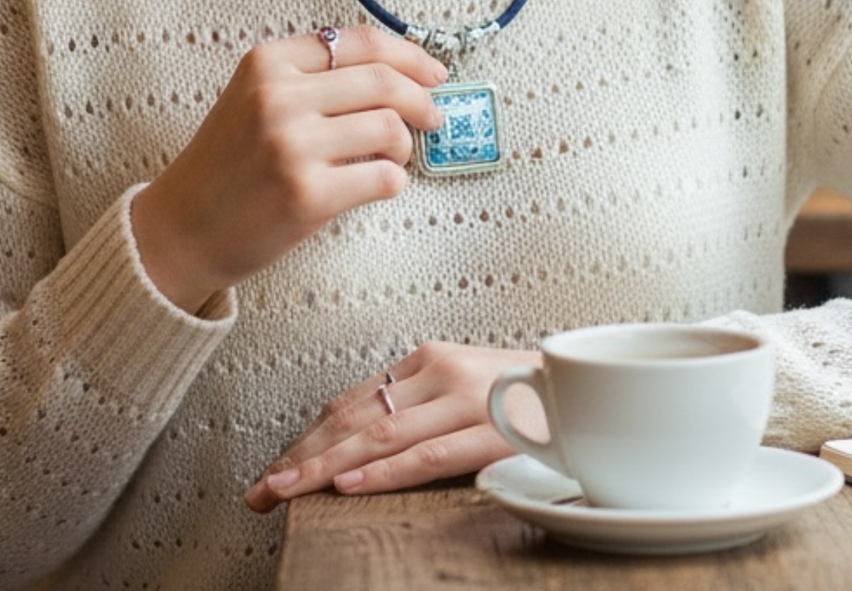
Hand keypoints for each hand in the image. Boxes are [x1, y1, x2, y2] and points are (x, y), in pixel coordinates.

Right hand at [131, 26, 445, 312]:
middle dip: (422, 99)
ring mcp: (292, 146)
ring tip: (391, 158)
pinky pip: (384, 177)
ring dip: (404, 146)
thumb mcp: (255, 98)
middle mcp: (278, 98)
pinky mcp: (306, 195)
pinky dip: (394, 181)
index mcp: (268, 64)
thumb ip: (314, 79)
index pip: (360, 42)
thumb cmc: (228, 165)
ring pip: (390, 128)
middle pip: (383, 81)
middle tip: (434, 116)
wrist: (179, 231)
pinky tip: (378, 184)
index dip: (409, 55)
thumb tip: (401, 75)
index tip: (433, 73)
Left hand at [244, 342, 544, 509]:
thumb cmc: (521, 395)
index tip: (273, 470)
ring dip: (322, 469)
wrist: (590, 389)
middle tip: (261, 490)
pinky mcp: (488, 429)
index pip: (350, 403)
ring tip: (285, 490)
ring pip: (378, 437)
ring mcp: (463, 398)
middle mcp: (440, 373)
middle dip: (300, 458)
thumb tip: (351, 440)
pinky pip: (425, 455)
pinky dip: (382, 471)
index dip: (306, 439)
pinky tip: (348, 483)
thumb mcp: (459, 389)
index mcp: (427, 362)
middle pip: (353, 420)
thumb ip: (414, 406)